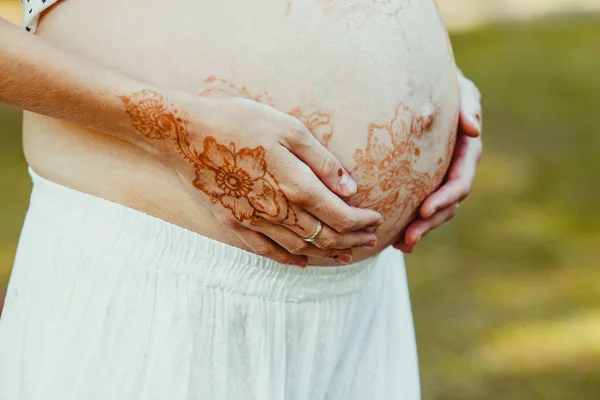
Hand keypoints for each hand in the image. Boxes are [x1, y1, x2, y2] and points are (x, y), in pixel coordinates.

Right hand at [119, 90, 382, 265]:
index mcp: (296, 184)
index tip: (377, 220)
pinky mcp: (233, 223)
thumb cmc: (240, 122)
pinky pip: (267, 251)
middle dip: (352, 240)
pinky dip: (290, 259)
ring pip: (300, 248)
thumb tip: (351, 188)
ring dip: (328, 253)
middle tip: (370, 241)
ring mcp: (253, 221)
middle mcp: (277, 210)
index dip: (362, 221)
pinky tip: (303, 261)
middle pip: (324, 236)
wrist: (185, 132)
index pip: (339, 214)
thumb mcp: (289, 128)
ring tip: (347, 255)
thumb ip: (323, 161)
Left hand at [393, 69, 482, 252]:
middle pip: (447, 205)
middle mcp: (455, 169)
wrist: (422, 87)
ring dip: (419, 230)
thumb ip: (468, 104)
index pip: (459, 181)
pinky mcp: (423, 182)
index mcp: (465, 152)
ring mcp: (440, 178)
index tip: (424, 210)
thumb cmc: (442, 85)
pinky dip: (410, 224)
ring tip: (400, 244)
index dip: (444, 198)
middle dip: (429, 223)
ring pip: (434, 212)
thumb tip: (473, 128)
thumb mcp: (460, 88)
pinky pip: (419, 208)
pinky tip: (395, 241)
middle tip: (407, 238)